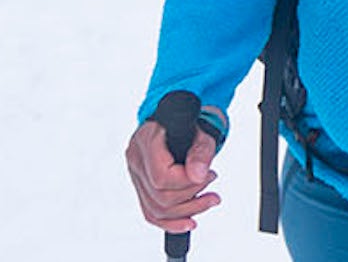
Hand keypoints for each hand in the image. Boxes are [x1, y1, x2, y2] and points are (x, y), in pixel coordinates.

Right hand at [125, 110, 223, 236]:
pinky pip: (150, 213)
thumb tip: (198, 175)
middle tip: (211, 182)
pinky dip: (171, 222)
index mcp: (146, 141)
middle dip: (192, 196)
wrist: (175, 123)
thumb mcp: (201, 132)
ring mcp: (135, 175)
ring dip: (187, 210)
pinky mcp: (140, 188)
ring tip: (209, 199)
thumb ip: (201, 152)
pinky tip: (189, 221)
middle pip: (159, 196)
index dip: (188, 183)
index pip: (161, 177)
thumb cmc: (187, 125)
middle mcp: (136, 160)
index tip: (209, 175)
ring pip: (156, 209)